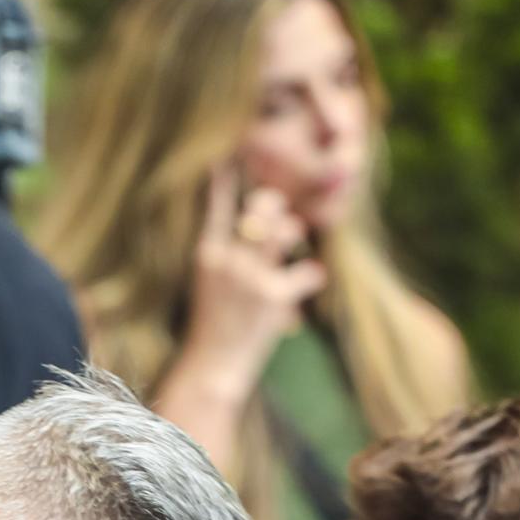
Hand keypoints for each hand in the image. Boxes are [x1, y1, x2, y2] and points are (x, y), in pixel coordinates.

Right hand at [177, 164, 327, 394]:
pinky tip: (302, 294)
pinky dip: (312, 280)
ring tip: (295, 245)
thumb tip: (271, 225)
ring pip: (287, 230)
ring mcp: (250, 277)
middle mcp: (227, 259)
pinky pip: (310, 271)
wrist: (211, 367)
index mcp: (207, 254)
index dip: (227, 177)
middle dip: (277, 207)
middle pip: (262, 208)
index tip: (228, 152)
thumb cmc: (214, 325)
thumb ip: (232, 253)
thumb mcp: (211, 283)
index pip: (219, 205)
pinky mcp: (273, 297)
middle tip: (280, 218)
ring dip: (296, 234)